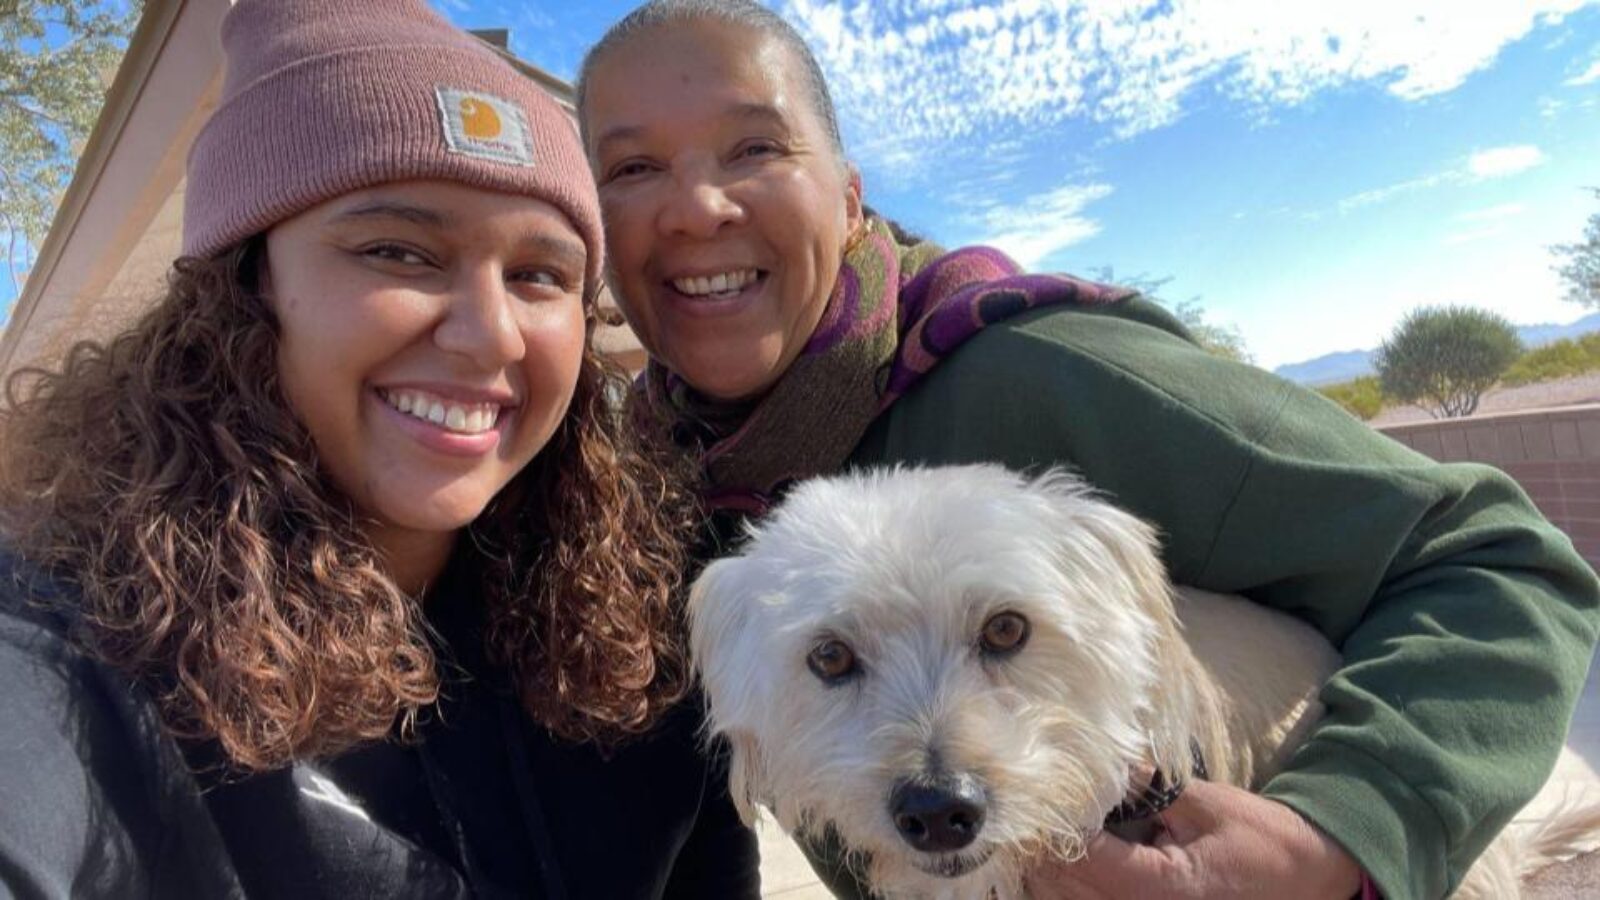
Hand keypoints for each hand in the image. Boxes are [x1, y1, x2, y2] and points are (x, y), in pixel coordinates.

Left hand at [1025, 779, 1362, 899]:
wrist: (1308, 878)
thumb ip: (1146, 788)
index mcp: (1163, 889)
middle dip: (1045, 847)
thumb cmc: (1262, 840)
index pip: (1083, 859)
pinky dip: (1072, 884)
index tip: (1047, 790)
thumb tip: (1098, 763)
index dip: (1056, 824)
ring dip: (1051, 870)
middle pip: (1062, 889)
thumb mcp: (1204, 803)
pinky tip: (1075, 854)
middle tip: (1039, 803)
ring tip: (1050, 826)